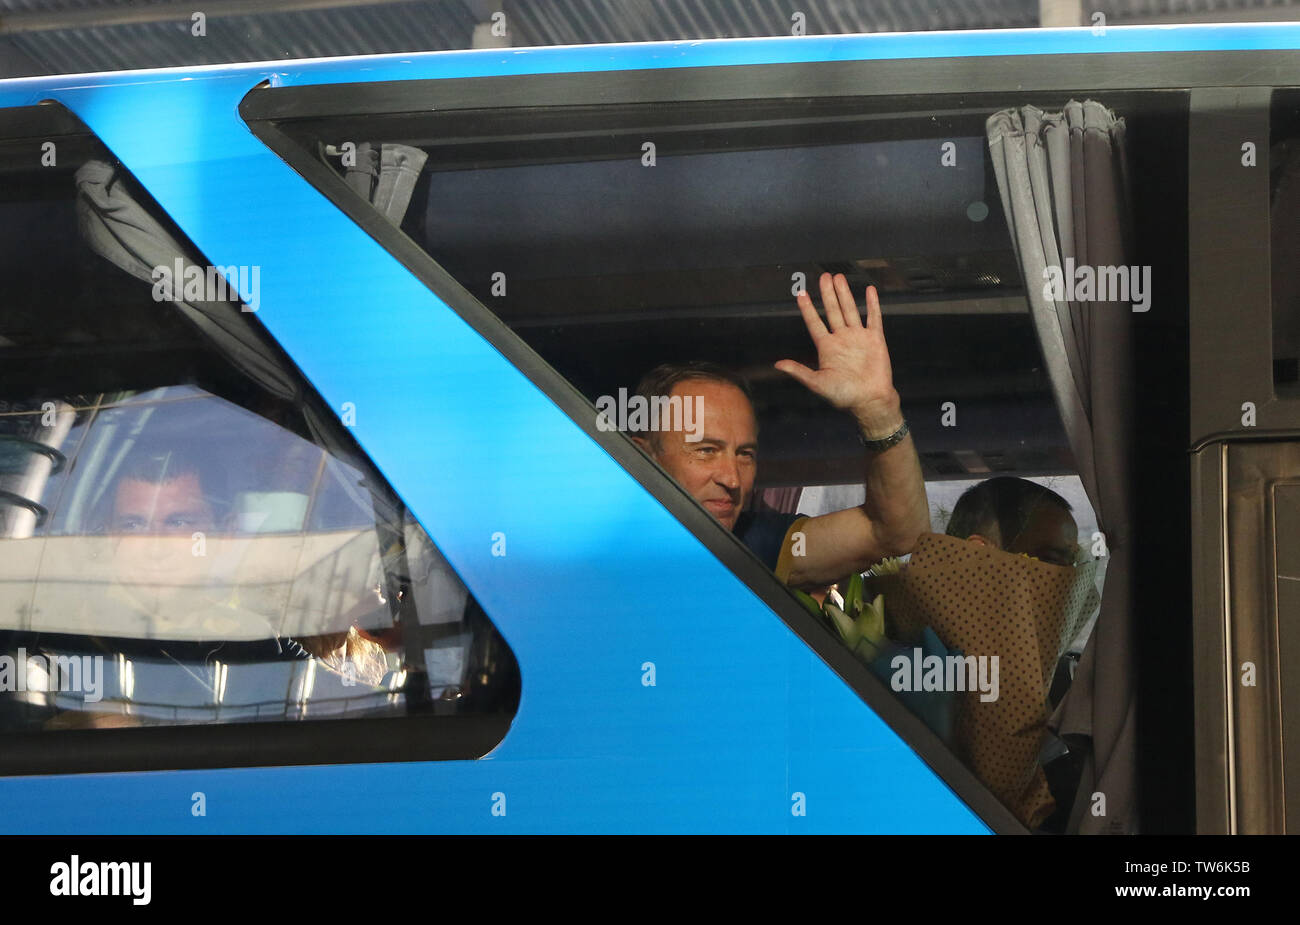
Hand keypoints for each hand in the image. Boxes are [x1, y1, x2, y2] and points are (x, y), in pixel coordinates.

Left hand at [775, 273, 901, 436]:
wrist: (870, 401)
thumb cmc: (843, 396)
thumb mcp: (818, 383)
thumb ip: (799, 372)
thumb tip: (778, 365)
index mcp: (827, 347)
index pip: (815, 323)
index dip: (808, 308)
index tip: (801, 293)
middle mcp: (842, 339)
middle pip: (832, 311)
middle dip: (828, 294)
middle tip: (824, 276)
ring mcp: (859, 337)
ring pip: (850, 310)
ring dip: (845, 294)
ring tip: (839, 277)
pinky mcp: (875, 339)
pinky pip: (873, 318)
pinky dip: (872, 304)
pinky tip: (869, 290)